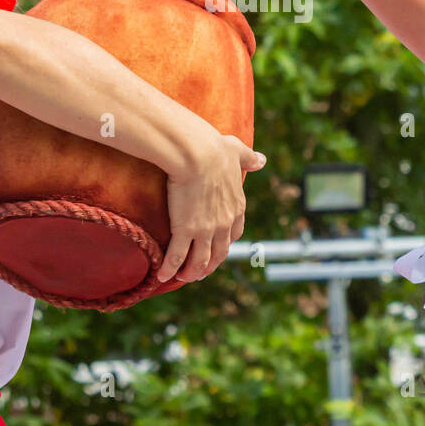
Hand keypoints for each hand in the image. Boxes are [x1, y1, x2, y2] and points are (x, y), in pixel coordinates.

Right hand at [159, 133, 265, 282]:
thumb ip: (249, 158)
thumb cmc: (214, 148)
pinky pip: (178, 256)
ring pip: (199, 260)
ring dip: (191, 272)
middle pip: (219, 253)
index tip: (218, 248)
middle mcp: (224, 223)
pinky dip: (170, 268)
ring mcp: (206, 230)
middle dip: (209, 265)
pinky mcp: (185, 230)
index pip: (235, 234)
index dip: (226, 244)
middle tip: (199, 272)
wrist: (197, 153)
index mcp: (237, 206)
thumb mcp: (237, 152)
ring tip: (182, 278)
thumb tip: (262, 160)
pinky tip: (162, 275)